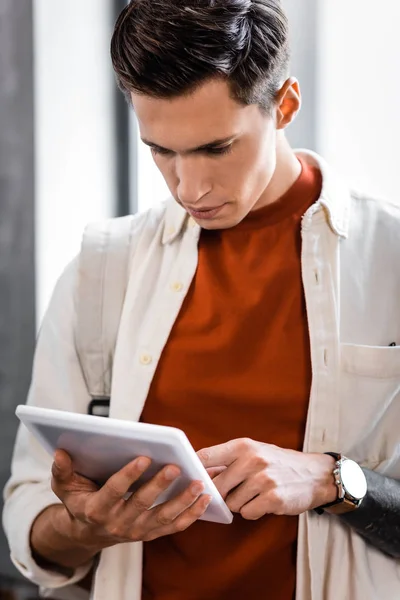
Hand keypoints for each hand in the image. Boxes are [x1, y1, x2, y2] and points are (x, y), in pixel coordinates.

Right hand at [51, 449, 211, 548]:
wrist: (88, 532)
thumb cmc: (80, 501)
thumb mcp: (65, 486)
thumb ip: (61, 470)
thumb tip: (61, 452)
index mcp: (97, 509)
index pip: (114, 491)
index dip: (128, 475)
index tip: (143, 457)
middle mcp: (118, 523)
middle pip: (142, 504)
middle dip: (159, 485)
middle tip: (175, 466)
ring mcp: (137, 531)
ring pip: (163, 517)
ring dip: (182, 500)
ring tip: (198, 483)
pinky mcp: (152, 533)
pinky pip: (174, 526)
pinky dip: (191, 514)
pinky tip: (205, 498)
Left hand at [198, 439, 336, 519]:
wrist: (314, 474)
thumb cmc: (278, 462)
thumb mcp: (254, 451)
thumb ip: (228, 460)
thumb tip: (197, 473)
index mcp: (243, 446)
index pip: (206, 456)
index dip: (194, 469)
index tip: (188, 478)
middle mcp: (252, 460)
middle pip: (216, 486)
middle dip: (220, 493)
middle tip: (232, 491)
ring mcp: (263, 480)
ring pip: (231, 503)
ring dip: (239, 503)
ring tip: (255, 493)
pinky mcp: (273, 499)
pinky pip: (247, 513)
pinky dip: (253, 511)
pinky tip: (264, 501)